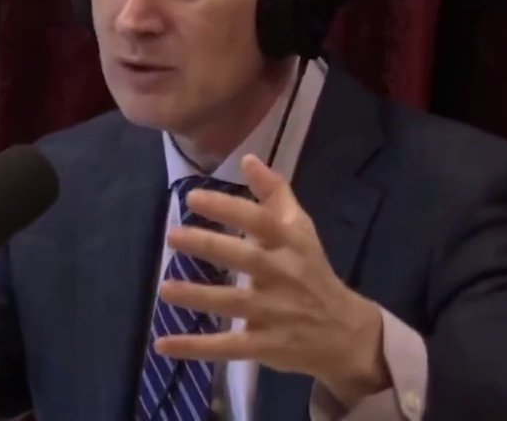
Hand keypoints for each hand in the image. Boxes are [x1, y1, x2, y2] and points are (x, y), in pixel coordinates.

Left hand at [155, 154, 389, 405]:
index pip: (259, 220)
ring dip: (198, 296)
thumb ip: (275, 193)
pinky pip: (227, 346)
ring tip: (164, 288)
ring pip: (233, 303)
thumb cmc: (312, 271)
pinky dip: (195, 348)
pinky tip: (163, 344)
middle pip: (244, 258)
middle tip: (172, 235)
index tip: (193, 198)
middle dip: (209, 246)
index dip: (227, 208)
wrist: (344, 331)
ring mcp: (273, 312)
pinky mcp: (264, 344)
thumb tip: (248, 158)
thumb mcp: (300, 229)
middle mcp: (282, 275)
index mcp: (289, 244)